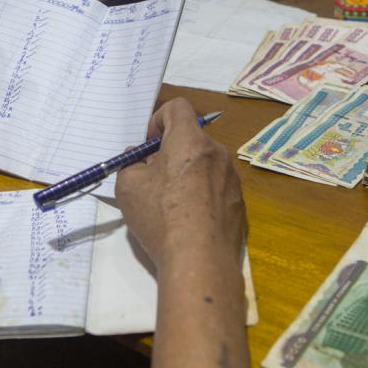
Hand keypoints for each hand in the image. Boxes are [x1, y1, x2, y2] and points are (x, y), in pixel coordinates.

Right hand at [116, 98, 244, 269]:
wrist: (199, 260)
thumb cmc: (160, 216)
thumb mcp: (128, 187)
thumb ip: (131, 164)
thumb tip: (139, 159)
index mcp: (190, 141)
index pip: (178, 107)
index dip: (158, 119)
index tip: (149, 145)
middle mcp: (217, 153)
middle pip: (192, 139)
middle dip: (171, 152)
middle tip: (154, 179)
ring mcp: (232, 179)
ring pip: (205, 165)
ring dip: (188, 174)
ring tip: (171, 204)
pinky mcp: (239, 203)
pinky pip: (217, 188)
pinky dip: (202, 196)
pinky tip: (190, 222)